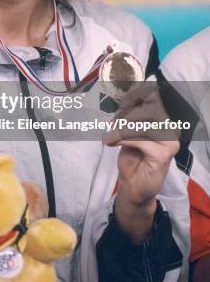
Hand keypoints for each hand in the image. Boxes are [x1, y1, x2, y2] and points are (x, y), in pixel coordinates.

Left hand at [103, 85, 178, 241]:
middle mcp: (169, 128)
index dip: (136, 94)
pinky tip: (113, 143)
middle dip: (125, 116)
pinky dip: (123, 139)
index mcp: (161, 120)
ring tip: (111, 138)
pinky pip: (140, 139)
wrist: (132, 186)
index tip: (120, 100)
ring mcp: (169, 141)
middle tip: (112, 128)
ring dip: (121, 130)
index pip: (152, 96)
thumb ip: (126, 115)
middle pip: (146, 108)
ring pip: (141, 124)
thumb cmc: (131, 158)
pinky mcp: (164, 153)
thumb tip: (121, 94)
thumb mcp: (126, 131)